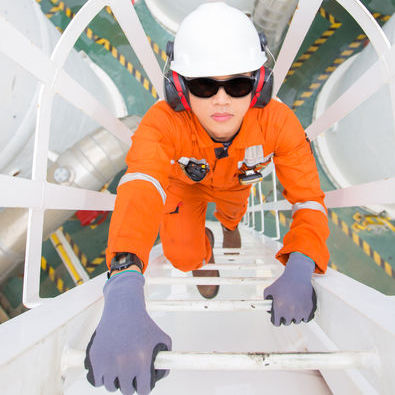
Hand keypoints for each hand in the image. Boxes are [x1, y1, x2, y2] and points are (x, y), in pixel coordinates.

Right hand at [85, 271, 171, 394]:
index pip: (143, 390)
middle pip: (126, 390)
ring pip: (111, 387)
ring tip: (120, 370)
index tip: (142, 382)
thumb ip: (166, 359)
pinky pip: (98, 381)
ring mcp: (108, 362)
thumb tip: (161, 376)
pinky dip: (102, 377)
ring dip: (116, 381)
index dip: (143, 387)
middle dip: (130, 383)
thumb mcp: (162, 338)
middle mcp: (125, 364)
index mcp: (142, 361)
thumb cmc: (144, 324)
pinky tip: (109, 368)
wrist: (123, 309)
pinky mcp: (96, 358)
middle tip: (131, 374)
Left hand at [264, 252, 316, 325]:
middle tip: (285, 309)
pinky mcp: (308, 309)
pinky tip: (300, 308)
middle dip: (285, 317)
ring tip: (293, 306)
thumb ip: (265, 301)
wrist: (297, 276)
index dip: (276, 320)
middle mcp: (289, 312)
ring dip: (294, 316)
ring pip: (296, 320)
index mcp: (279, 308)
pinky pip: (305, 319)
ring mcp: (300, 311)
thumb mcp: (269, 290)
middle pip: (286, 322)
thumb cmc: (283, 282)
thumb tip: (267, 309)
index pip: (276, 323)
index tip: (277, 317)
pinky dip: (303, 315)